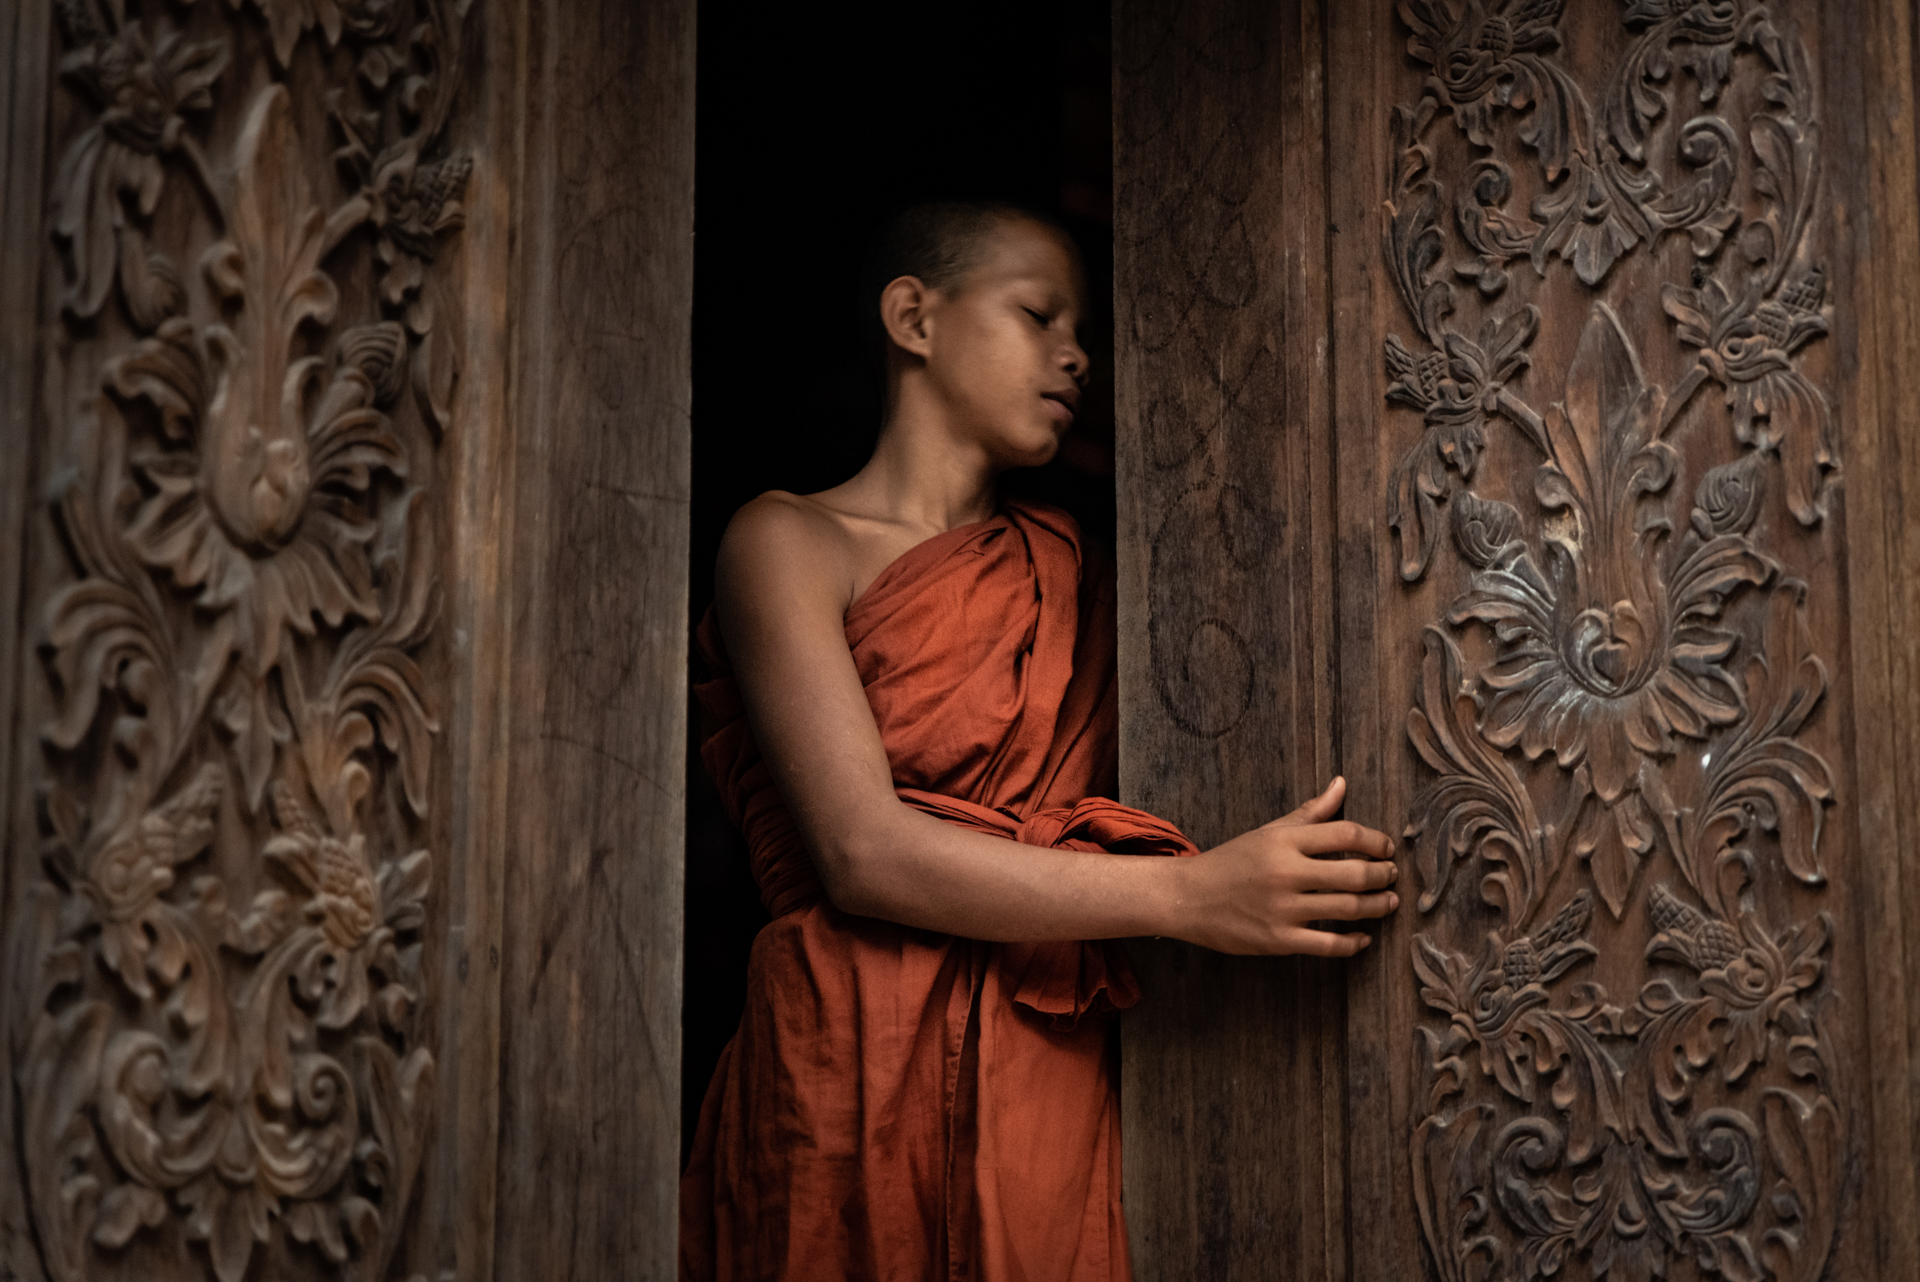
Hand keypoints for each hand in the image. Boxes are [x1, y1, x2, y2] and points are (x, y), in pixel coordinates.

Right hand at [1170, 777, 1398, 956]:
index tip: (1387, 848)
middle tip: (1393, 876)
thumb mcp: (1269, 832)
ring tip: (1389, 903)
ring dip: (1378, 907)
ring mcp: (1282, 908)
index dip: (1375, 841)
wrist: (1187, 897)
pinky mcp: (1277, 939)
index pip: (1345, 834)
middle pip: (1354, 874)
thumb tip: (1341, 784)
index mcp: (1284, 841)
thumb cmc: (1232, 862)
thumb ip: (1310, 813)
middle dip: (1383, 876)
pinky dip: (1353, 943)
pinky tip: (1363, 938)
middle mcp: (1285, 872)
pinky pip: (1328, 944)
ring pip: (1348, 909)